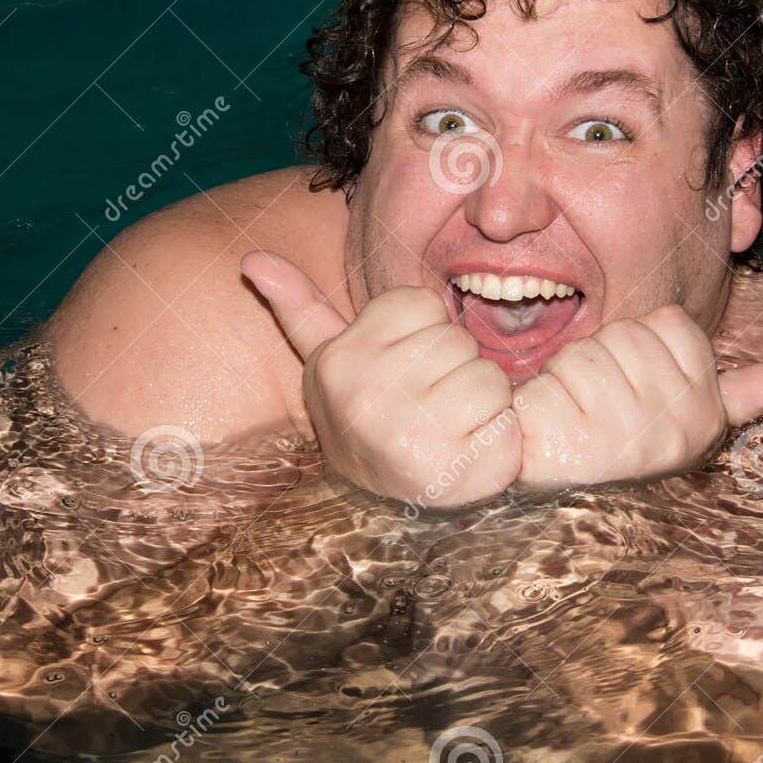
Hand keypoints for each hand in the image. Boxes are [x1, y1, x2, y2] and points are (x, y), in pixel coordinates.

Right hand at [241, 251, 520, 506]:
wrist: (385, 505)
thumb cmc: (368, 415)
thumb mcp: (331, 361)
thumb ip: (300, 308)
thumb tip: (253, 258)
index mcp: (338, 364)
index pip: (419, 303)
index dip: (421, 332)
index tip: (401, 368)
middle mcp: (367, 399)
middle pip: (457, 339)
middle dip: (453, 367)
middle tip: (427, 404)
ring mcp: (412, 437)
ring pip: (488, 376)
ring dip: (481, 402)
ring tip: (448, 427)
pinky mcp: (459, 470)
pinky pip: (509, 419)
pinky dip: (500, 434)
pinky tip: (468, 452)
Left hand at [513, 303, 762, 487]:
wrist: (544, 471)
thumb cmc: (614, 435)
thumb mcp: (685, 411)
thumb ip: (746, 393)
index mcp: (706, 418)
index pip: (673, 323)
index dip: (641, 344)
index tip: (637, 387)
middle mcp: (678, 431)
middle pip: (630, 333)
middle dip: (602, 356)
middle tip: (595, 400)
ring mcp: (633, 437)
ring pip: (594, 350)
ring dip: (569, 371)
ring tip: (574, 411)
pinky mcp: (584, 440)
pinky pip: (564, 370)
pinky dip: (547, 387)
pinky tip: (553, 420)